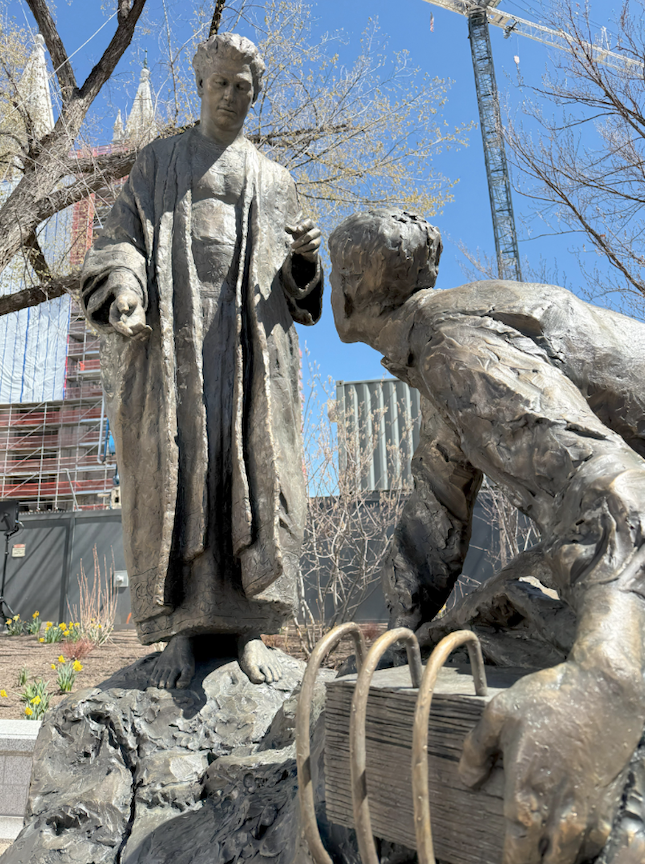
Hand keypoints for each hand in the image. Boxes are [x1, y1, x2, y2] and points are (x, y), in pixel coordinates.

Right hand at [108, 287, 150, 339]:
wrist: (132, 302)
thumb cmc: (125, 299)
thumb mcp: (122, 299)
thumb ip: (122, 304)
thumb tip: (124, 310)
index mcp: (114, 319)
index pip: (118, 326)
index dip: (124, 330)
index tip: (130, 332)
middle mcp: (121, 327)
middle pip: (127, 333)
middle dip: (135, 331)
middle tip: (143, 324)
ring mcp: (129, 329)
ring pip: (135, 336)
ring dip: (142, 334)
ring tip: (148, 327)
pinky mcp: (137, 330)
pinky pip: (141, 336)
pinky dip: (145, 334)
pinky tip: (149, 329)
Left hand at [286, 218, 320, 261]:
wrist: (303, 246)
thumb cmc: (298, 235)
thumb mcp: (294, 231)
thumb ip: (292, 229)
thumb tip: (288, 227)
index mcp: (311, 225)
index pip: (309, 222)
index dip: (304, 225)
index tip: (298, 228)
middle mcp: (316, 232)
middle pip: (309, 235)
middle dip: (300, 241)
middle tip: (292, 246)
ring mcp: (318, 240)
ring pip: (312, 244)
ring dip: (302, 248)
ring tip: (296, 251)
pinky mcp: (317, 249)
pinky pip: (313, 252)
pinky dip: (306, 253)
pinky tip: (301, 253)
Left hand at [459, 661, 643, 863]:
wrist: (604, 693)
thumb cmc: (550, 701)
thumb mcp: (499, 713)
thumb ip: (476, 749)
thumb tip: (466, 778)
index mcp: (526, 795)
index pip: (516, 853)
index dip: (507, 863)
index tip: (499, 862)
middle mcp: (558, 813)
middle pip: (543, 863)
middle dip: (528, 863)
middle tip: (517, 855)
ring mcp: (586, 814)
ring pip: (568, 859)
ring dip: (552, 860)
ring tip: (539, 854)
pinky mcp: (607, 807)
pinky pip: (592, 846)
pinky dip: (578, 851)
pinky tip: (566, 844)